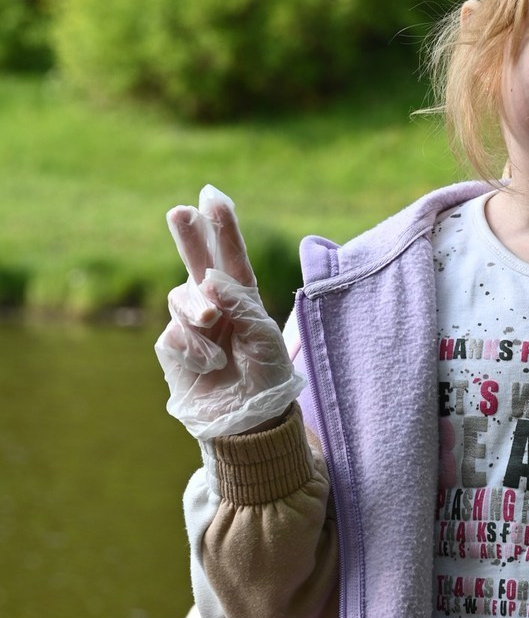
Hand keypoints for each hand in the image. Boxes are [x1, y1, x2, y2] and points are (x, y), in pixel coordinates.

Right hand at [156, 185, 303, 438]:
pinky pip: (175, 331)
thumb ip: (242, 304)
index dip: (223, 229)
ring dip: (196, 306)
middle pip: (196, 263)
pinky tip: (209, 362)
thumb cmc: (266, 379)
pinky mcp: (172, 345)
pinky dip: (193, 343)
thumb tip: (210, 278)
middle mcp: (215, 306)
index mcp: (243, 299)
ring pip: (181, 296)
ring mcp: (191, 324)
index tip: (213, 196)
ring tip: (211, 322)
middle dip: (189, 237)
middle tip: (181, 212)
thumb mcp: (265, 338)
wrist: (248, 421)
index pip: (232, 259)